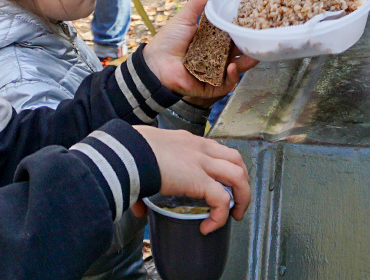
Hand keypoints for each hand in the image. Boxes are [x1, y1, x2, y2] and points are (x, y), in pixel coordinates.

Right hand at [130, 126, 250, 234]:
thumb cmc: (129, 153)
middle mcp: (199, 149)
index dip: (223, 167)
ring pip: (239, 176)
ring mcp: (202, 162)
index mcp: (187, 142)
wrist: (127, 152)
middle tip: (237, 200)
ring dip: (242, 197)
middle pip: (236, 159)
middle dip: (242, 181)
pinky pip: (222, 200)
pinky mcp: (199, 179)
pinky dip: (220, 217)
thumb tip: (141, 210)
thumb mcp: (142, 161)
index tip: (220, 183)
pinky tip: (209, 227)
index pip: (216, 150)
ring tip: (235, 215)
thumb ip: (145, 185)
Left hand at [140, 0, 257, 98]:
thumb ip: (199, 2)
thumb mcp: (185, 18)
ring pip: (235, 68)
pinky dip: (231, 77)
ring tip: (252, 55)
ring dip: (245, 63)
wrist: (155, 63)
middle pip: (237, 53)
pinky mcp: (211, 87)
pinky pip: (226, 84)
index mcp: (211, 40)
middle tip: (259, 41)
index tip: (254, 24)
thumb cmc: (168, 40)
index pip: (232, 36)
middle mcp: (215, 56)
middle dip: (249, 48)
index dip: (242, 31)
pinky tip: (232, 67)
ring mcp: (214, 72)